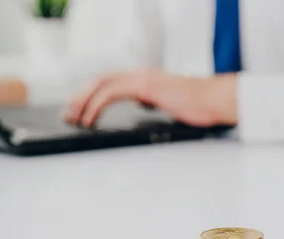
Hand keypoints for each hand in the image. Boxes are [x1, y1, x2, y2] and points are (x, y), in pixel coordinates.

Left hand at [64, 69, 237, 126]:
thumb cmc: (198, 105)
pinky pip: (111, 92)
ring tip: (74, 119)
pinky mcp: (144, 85)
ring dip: (83, 101)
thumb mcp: (170, 103)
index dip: (90, 94)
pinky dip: (95, 105)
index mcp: (144, 78)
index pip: (109, 82)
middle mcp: (140, 73)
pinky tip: (90, 119)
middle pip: (99, 79)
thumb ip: (154, 100)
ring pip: (100, 83)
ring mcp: (141, 77)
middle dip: (80, 96)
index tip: (80, 110)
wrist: (214, 100)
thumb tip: (144, 104)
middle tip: (69, 114)